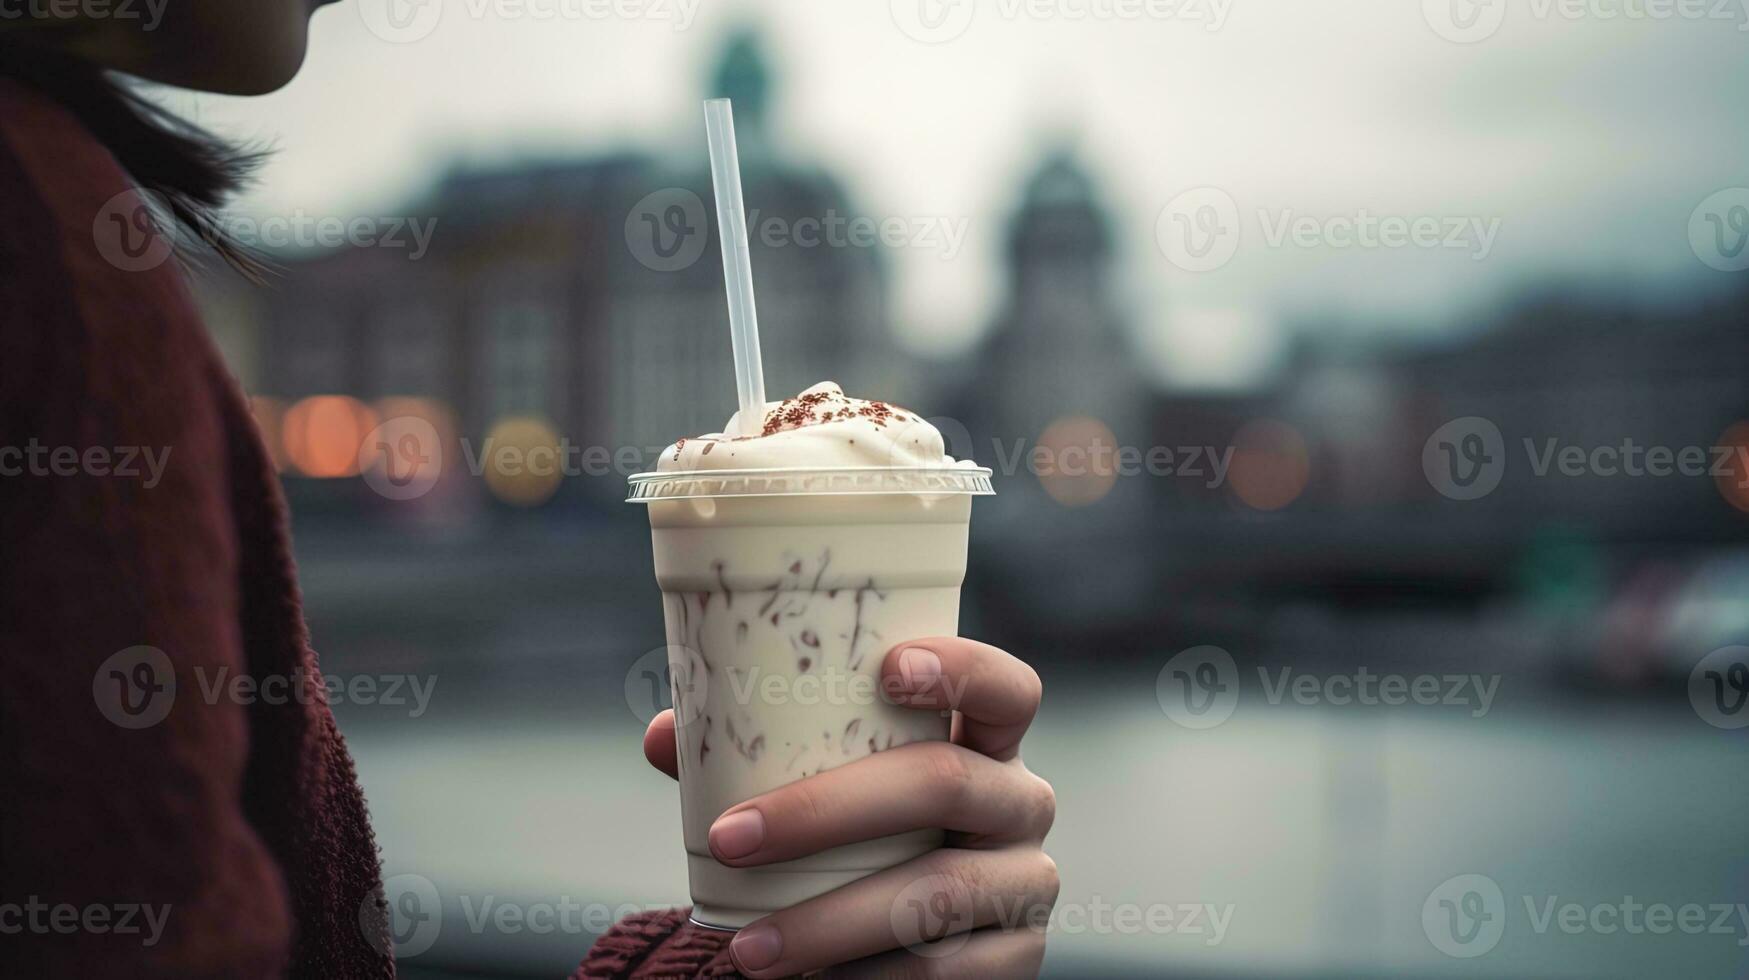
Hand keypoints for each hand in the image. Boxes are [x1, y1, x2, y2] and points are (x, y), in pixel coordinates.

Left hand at [642, 637, 1057, 977]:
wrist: (905, 952)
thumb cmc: (863, 843)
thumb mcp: (824, 793)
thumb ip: (756, 757)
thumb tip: (668, 737)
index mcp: (984, 743)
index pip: (1004, 689)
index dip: (960, 669)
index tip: (888, 667)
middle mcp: (1021, 803)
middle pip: (946, 784)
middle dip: (826, 810)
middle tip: (732, 837)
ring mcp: (1026, 884)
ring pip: (934, 893)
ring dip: (829, 921)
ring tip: (747, 949)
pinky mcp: (1019, 958)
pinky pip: (942, 969)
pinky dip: (867, 978)